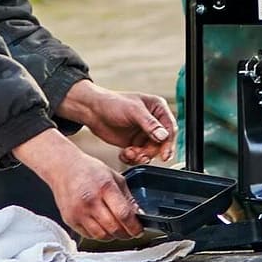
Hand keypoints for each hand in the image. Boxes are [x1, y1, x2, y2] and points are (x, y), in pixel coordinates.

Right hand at [13, 129, 143, 239]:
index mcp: (104, 187)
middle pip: (113, 228)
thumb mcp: (113, 176)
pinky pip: (89, 235)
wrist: (63, 167)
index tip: (138, 229)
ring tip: (116, 229)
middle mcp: (90, 200)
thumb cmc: (88, 170)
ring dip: (112, 236)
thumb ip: (127, 196)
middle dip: (126, 233)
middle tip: (130, 231)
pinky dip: (98, 235)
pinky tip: (101, 226)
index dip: (134, 226)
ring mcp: (78, 211)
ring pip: (101, 236)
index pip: (124, 214)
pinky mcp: (70, 219)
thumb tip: (137, 214)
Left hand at [57, 82, 176, 165]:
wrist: (92, 111)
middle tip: (139, 154)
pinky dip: (132, 158)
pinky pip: (139, 156)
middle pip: (161, 144)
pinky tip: (124, 153)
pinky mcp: (134, 143)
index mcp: (157, 109)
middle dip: (150, 152)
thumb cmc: (112, 103)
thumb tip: (163, 136)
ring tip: (129, 152)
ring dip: (140, 156)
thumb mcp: (133, 111)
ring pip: (150, 152)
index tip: (164, 155)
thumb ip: (150, 124)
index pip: (170, 129)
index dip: (168, 143)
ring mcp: (143, 134)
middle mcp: (153, 122)